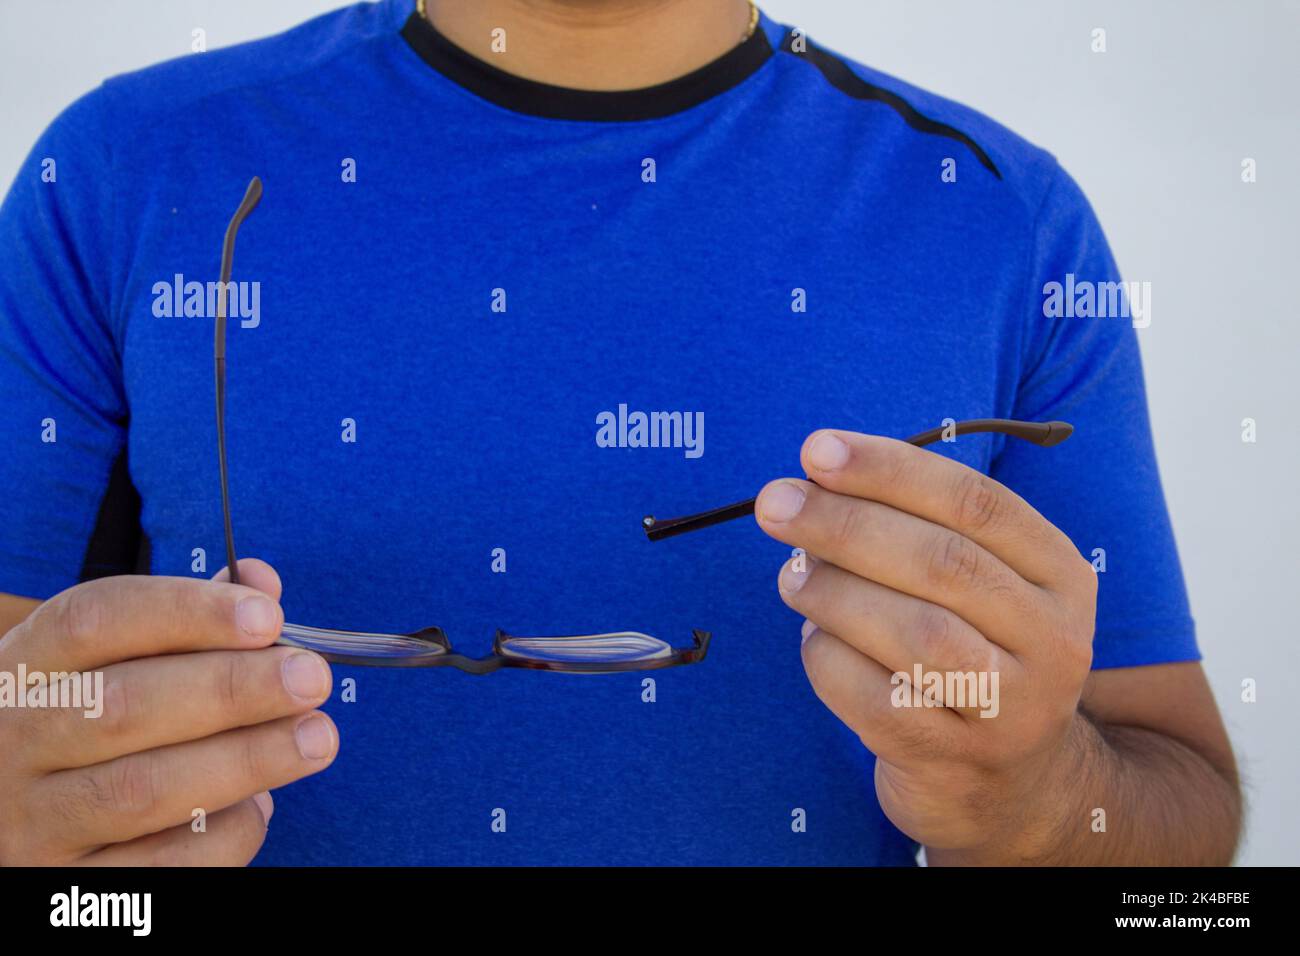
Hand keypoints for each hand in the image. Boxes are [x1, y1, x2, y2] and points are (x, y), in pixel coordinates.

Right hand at [0, 560, 336, 864]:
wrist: (17, 816)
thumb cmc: (87, 720)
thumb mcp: (109, 661)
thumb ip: (187, 620)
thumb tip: (261, 582)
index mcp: (27, 666)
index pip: (96, 620)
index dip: (188, 612)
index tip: (268, 617)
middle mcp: (14, 741)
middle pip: (124, 707)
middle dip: (233, 689)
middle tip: (311, 679)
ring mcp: (33, 822)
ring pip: (142, 790)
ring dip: (247, 759)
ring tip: (316, 738)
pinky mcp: (66, 888)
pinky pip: (162, 865)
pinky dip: (225, 831)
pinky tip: (260, 801)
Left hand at [756, 429, 1097, 859]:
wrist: (1013, 782)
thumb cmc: (972, 653)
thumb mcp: (980, 586)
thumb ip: (914, 529)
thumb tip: (812, 482)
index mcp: (1060, 573)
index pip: (975, 502)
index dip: (889, 469)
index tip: (816, 450)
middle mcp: (1052, 639)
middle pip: (942, 562)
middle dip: (844, 524)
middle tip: (774, 504)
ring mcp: (1011, 708)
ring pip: (915, 632)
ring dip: (834, 592)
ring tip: (790, 576)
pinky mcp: (956, 760)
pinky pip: (876, 698)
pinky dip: (829, 658)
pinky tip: (814, 638)